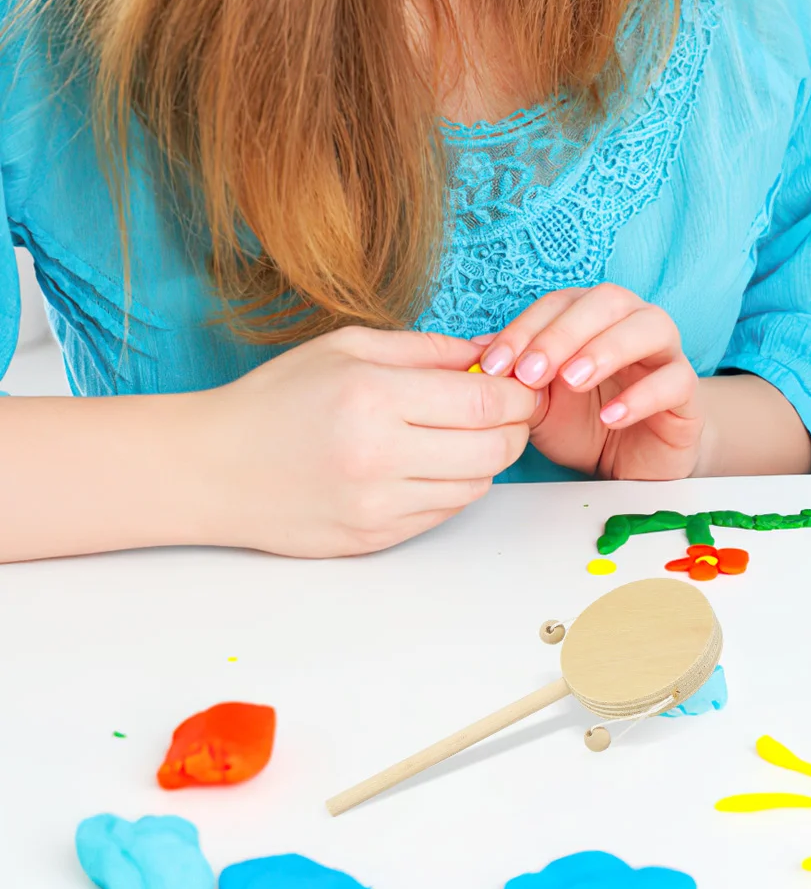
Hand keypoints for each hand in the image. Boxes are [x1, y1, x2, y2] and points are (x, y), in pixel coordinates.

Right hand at [209, 327, 536, 556]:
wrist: (210, 469)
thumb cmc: (278, 398)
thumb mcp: (350, 348)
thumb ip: (428, 350)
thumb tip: (493, 352)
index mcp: (375, 397)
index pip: (485, 401)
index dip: (518, 394)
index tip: (521, 385)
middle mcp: (379, 456)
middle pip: (493, 449)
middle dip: (514, 427)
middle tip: (506, 410)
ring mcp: (375, 506)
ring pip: (476, 486)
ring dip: (487, 460)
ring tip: (466, 435)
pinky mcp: (371, 540)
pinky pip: (443, 513)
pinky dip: (454, 488)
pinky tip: (433, 464)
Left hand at [473, 285, 701, 480]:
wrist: (633, 462)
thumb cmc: (585, 422)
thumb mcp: (540, 404)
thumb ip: (517, 378)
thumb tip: (474, 354)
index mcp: (595, 316)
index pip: (560, 303)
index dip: (525, 328)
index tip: (492, 366)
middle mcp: (633, 322)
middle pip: (608, 301)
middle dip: (564, 333)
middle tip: (530, 373)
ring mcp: (666, 354)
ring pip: (651, 326)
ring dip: (607, 348)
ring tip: (572, 381)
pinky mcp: (688, 392)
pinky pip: (675, 380)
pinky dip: (642, 396)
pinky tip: (612, 416)